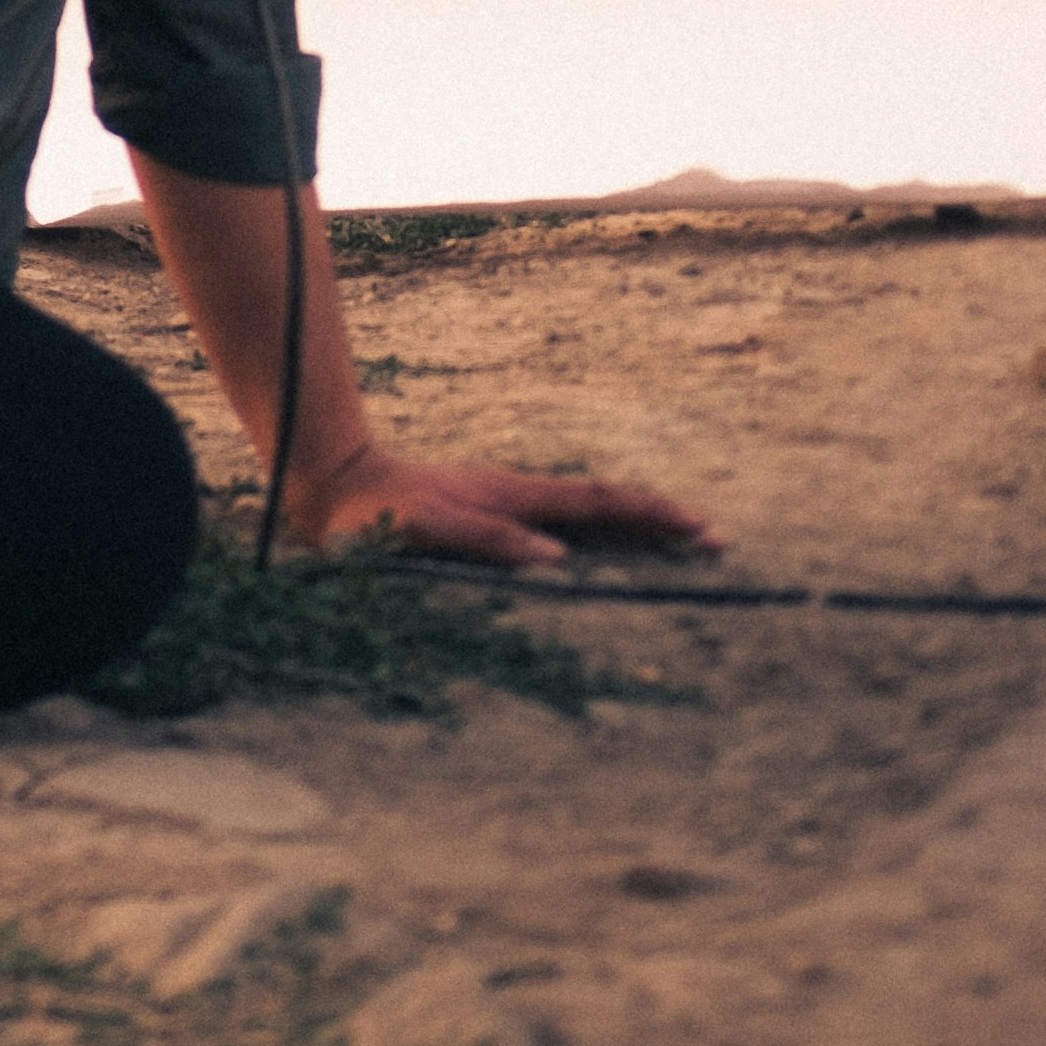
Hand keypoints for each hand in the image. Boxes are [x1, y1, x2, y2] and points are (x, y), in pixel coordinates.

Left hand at [285, 437, 721, 574]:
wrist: (329, 485)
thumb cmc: (372, 516)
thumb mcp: (427, 528)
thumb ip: (487, 539)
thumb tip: (555, 559)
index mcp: (512, 497)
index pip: (598, 504)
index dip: (651, 515)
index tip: (700, 528)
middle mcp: (517, 497)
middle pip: (605, 507)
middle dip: (661, 521)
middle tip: (717, 540)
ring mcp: (505, 506)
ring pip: (584, 517)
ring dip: (632, 531)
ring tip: (679, 549)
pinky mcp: (487, 520)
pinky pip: (556, 529)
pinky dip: (594, 541)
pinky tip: (602, 561)